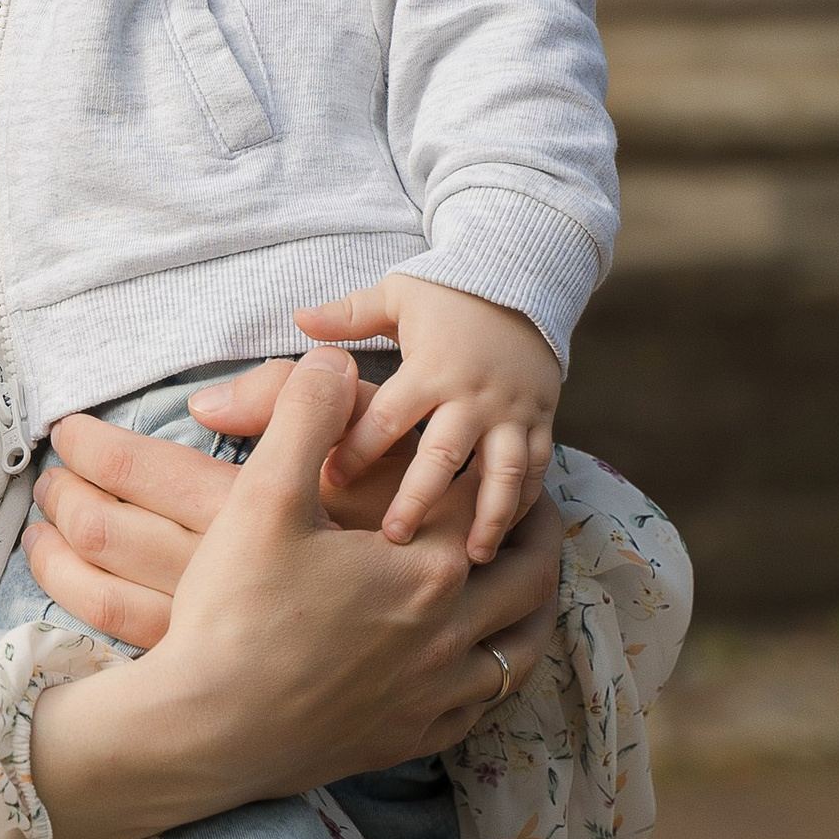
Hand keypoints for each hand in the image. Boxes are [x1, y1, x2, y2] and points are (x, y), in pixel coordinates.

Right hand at [22, 350, 559, 838]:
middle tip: (535, 515)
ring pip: (520, 651)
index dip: (502, 476)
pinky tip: (477, 669)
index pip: (491, 507)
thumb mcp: (262, 498)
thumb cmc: (235, 612)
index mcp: (426, 567)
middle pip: (529, 579)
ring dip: (532, 613)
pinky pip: (480, 710)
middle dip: (538, 539)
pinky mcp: (409, 737)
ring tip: (524, 589)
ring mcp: (434, 693)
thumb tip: (334, 360)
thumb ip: (304, 418)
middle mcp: (449, 632)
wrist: (207, 728)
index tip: (506, 458)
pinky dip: (494, 679)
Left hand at [275, 274, 561, 562]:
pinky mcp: (541, 419)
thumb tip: (297, 316)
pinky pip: (536, 468)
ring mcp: (513, 410)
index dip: (357, 451)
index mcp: (432, 367)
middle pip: (443, 455)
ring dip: (486, 516)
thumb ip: (348, 314)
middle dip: (418, 499)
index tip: (331, 482)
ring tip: (470, 558)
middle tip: (392, 538)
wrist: (523, 280)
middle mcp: (474, 394)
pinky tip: (505, 536)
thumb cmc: (448, 292)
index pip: (388, 417)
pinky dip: (523, 503)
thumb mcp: (396, 295)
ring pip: (501, 472)